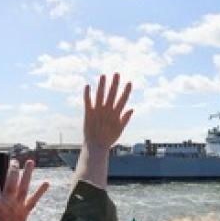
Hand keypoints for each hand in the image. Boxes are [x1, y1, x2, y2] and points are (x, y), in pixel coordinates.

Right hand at [0, 160, 48, 220]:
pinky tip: (46, 183)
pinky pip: (34, 200)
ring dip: (28, 173)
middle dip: (12, 169)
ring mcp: (18, 206)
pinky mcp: (25, 211)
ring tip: (31, 162)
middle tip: (14, 161)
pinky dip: (41, 191)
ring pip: (24, 186)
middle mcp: (7, 203)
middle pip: (11, 181)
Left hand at [74, 73, 133, 187]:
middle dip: (115, 84)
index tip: (129, 82)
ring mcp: (97, 112)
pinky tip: (87, 85)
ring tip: (103, 75)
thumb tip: (132, 108)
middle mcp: (107, 111)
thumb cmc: (108, 139)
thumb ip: (125, 119)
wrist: (95, 147)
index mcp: (116, 115)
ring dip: (102, 85)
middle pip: (112, 95)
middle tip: (116, 73)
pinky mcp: (88, 114)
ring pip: (100, 95)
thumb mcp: (120, 130)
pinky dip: (87, 94)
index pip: (123, 100)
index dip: (126, 91)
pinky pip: (87, 101)